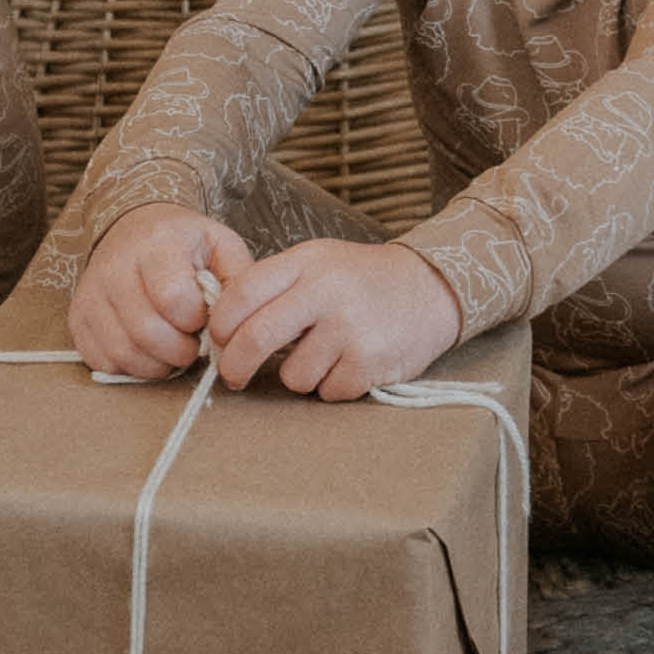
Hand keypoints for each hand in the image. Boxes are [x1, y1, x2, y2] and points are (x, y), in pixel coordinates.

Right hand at [71, 204, 255, 379]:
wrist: (134, 229)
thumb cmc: (185, 244)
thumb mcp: (221, 245)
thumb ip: (239, 278)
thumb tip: (247, 317)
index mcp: (157, 246)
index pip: (173, 298)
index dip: (196, 320)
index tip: (205, 318)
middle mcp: (115, 268)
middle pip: (146, 331)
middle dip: (180, 351)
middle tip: (193, 346)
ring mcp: (91, 294)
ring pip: (122, 351)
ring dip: (157, 364)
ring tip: (174, 351)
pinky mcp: (77, 318)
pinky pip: (101, 360)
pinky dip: (130, 367)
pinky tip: (149, 352)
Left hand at [204, 239, 462, 402]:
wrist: (432, 287)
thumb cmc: (363, 279)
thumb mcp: (319, 262)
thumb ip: (273, 284)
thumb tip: (221, 326)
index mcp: (307, 264)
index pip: (239, 295)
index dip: (221, 326)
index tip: (222, 340)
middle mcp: (327, 292)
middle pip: (254, 340)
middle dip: (235, 367)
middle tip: (236, 375)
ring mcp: (350, 328)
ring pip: (291, 375)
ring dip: (301, 375)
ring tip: (325, 355)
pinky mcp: (370, 362)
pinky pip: (327, 391)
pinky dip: (334, 384)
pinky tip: (351, 362)